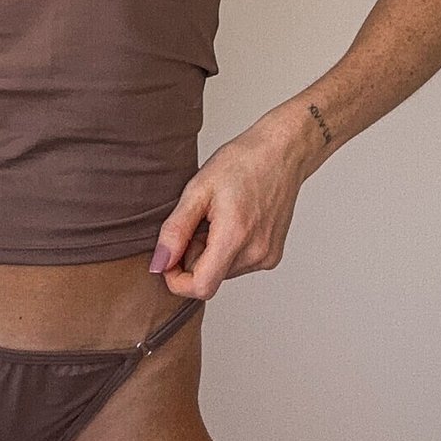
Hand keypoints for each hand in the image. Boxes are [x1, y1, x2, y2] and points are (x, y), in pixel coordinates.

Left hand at [148, 118, 314, 299]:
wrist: (281, 153)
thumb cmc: (243, 162)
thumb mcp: (198, 189)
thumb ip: (176, 230)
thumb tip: (159, 263)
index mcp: (235, 236)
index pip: (201, 287)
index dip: (176, 280)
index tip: (168, 258)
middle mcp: (256, 254)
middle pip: (209, 278)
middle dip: (192, 256)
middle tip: (198, 221)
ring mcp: (267, 257)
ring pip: (221, 271)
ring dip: (210, 252)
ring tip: (217, 217)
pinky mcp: (272, 256)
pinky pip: (238, 264)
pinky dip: (227, 249)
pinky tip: (232, 221)